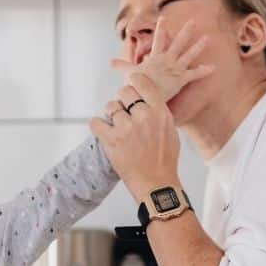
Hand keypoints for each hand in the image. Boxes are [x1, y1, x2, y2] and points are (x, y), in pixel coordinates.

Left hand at [91, 73, 181, 203]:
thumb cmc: (164, 160)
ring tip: (116, 126)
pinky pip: (95, 122)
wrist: (156, 183)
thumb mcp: (170, 130)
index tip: (130, 84)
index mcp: (159, 112)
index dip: (134, 82)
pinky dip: (96, 126)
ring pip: (110, 106)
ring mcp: (127, 128)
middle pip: (124, 92)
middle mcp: (143, 116)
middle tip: (123, 112)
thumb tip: (146, 100)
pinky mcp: (112, 140)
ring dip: (110, 114)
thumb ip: (158, 112)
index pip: (143, 83)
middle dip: (122, 100)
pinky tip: (102, 130)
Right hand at [110, 18, 213, 101]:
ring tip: (208, 38)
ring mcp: (175, 69)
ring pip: (189, 55)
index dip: (160, 28)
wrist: (144, 97)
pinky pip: (195, 75)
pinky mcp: (181, 79)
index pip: (158, 39)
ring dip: (199, 46)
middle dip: (186, 31)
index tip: (163, 18)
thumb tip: (110, 62)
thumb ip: (122, 66)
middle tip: (194, 21)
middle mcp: (167, 60)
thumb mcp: (130, 74)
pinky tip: (214, 68)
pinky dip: (204, 71)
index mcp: (155, 57)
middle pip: (178, 42)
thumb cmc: (136, 86)